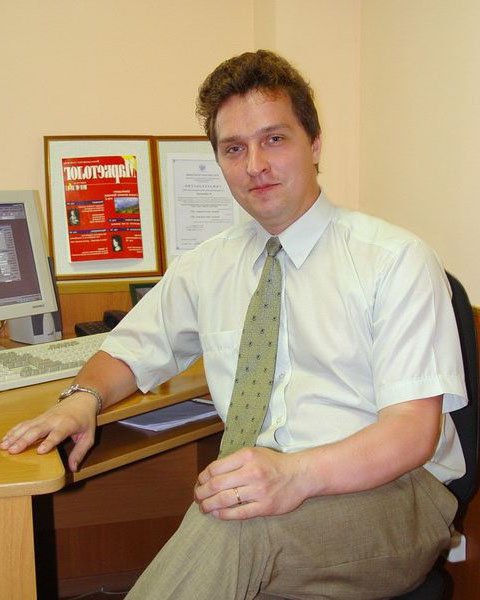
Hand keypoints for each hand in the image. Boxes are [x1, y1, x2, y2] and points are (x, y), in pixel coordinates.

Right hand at [0, 392, 97, 471]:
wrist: (82, 400)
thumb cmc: (85, 419)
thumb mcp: (88, 436)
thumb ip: (80, 452)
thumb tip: (73, 468)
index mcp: (68, 424)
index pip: (57, 434)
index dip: (49, 442)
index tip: (40, 451)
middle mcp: (54, 420)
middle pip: (37, 430)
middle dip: (24, 440)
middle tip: (13, 450)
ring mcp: (44, 418)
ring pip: (27, 426)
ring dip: (15, 436)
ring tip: (4, 446)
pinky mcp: (39, 417)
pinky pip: (24, 423)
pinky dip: (14, 430)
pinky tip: (5, 438)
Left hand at [194, 447, 308, 519]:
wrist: (300, 475)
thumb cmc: (273, 463)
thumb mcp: (253, 453)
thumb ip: (234, 462)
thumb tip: (210, 474)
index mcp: (246, 456)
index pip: (215, 468)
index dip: (202, 477)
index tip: (200, 483)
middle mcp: (251, 472)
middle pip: (216, 485)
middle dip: (201, 493)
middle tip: (197, 497)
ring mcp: (258, 491)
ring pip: (224, 500)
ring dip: (209, 505)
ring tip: (203, 507)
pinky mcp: (265, 506)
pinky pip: (239, 513)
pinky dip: (224, 514)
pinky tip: (217, 513)